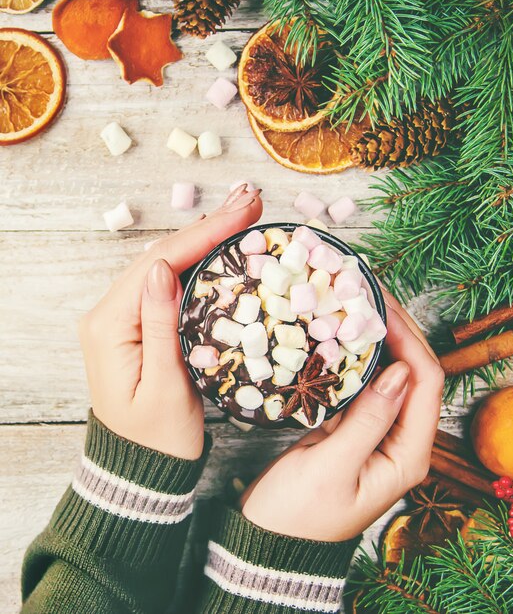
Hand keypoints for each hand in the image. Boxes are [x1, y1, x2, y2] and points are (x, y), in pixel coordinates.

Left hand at [79, 186, 261, 459]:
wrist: (141, 467)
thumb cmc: (158, 438)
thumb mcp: (165, 387)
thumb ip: (161, 325)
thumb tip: (164, 269)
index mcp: (109, 326)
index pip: (160, 264)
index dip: (204, 234)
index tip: (243, 211)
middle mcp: (108, 313)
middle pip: (162, 256)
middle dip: (208, 227)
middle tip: (250, 201)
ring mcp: (120, 316)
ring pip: (165, 264)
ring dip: (203, 238)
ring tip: (240, 213)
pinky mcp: (136, 324)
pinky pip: (166, 283)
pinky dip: (194, 260)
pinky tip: (217, 244)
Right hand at [241, 293, 443, 540]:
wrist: (271, 541)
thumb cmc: (298, 514)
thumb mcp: (332, 468)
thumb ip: (368, 421)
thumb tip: (398, 371)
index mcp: (407, 456)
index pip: (426, 385)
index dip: (410, 341)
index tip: (382, 308)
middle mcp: (400, 443)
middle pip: (414, 375)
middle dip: (398, 333)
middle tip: (371, 295)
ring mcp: (377, 434)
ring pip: (388, 376)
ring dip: (377, 341)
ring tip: (357, 306)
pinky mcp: (354, 429)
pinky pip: (364, 386)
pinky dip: (355, 359)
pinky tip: (340, 337)